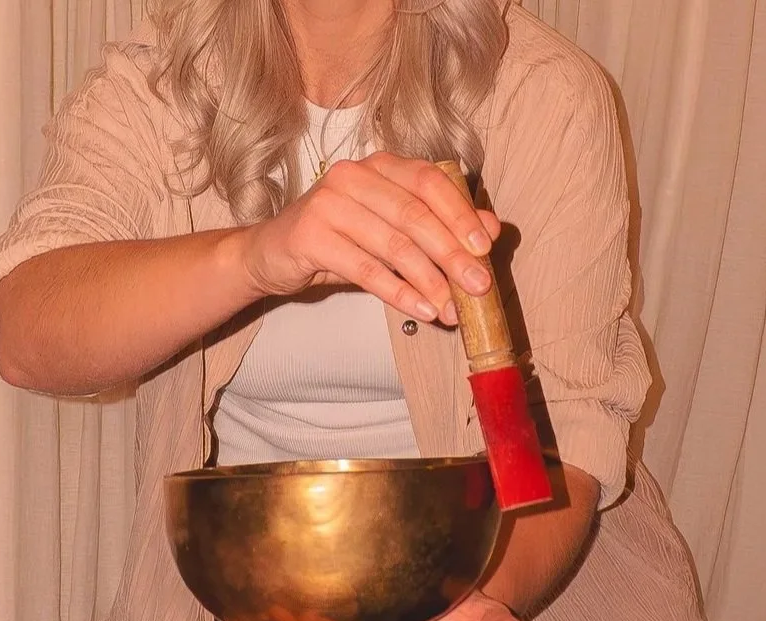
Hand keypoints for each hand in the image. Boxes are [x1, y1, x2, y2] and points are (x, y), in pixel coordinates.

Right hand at [237, 153, 501, 326]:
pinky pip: (365, 269)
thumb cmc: (340, 240)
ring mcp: (329, 202)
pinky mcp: (311, 235)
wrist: (272, 254)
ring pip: (393, 245)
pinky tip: (421, 310)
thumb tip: (493, 230)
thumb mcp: (392, 231)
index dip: (461, 214)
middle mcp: (354, 175)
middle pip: (415, 215)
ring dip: (429, 281)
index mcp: (380, 166)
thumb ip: (440, 226)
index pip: (430, 182)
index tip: (485, 248)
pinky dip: (398, 292)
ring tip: (452, 309)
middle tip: (478, 287)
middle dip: (452, 255)